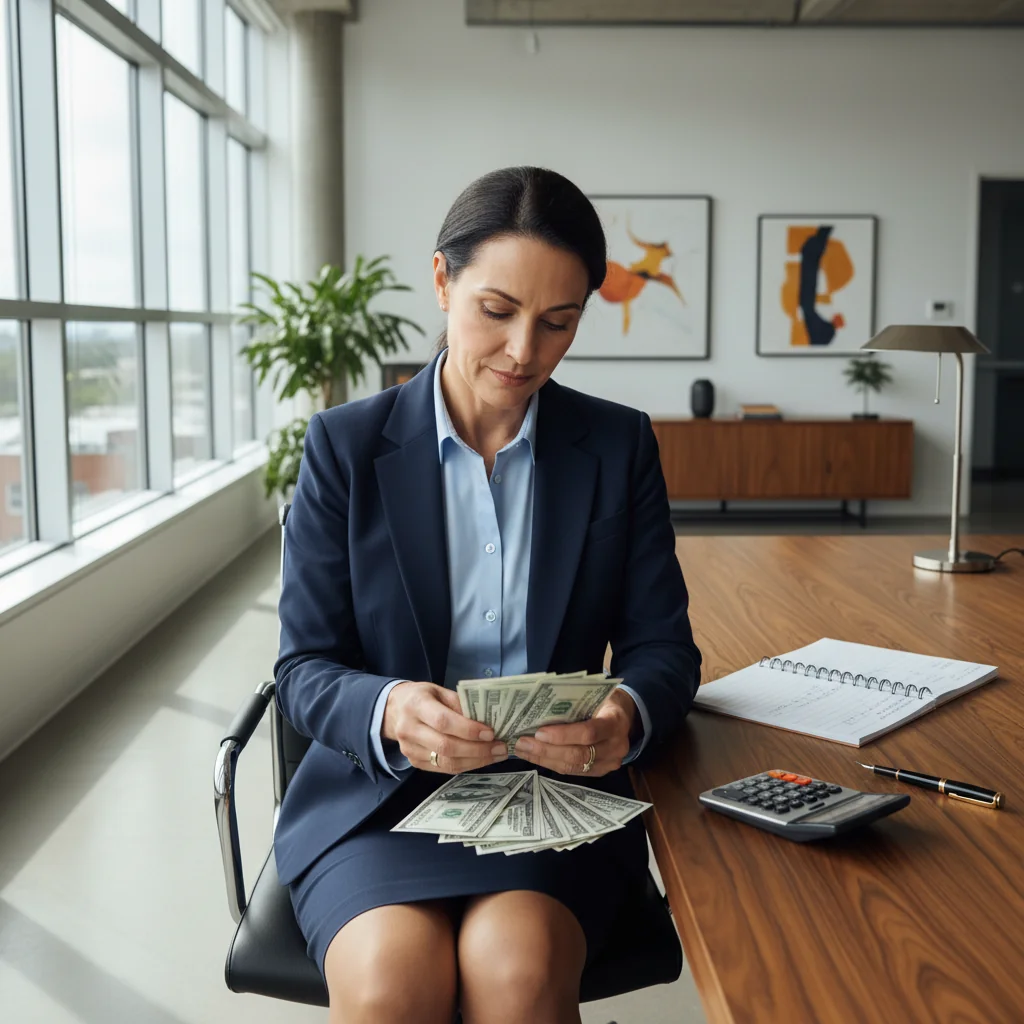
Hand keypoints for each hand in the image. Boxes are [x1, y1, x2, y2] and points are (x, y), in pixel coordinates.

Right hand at [382, 681, 507, 773]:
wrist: (393, 710)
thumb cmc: (422, 697)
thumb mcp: (439, 691)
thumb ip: (460, 704)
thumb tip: (487, 720)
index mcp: (416, 705)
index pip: (443, 721)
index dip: (468, 729)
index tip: (490, 733)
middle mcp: (409, 729)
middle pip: (446, 746)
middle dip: (477, 750)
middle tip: (500, 747)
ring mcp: (409, 749)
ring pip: (446, 763)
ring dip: (475, 761)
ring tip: (496, 755)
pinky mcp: (414, 762)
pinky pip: (443, 769)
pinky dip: (465, 765)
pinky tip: (480, 759)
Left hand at [513, 690, 635, 777]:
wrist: (624, 716)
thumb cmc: (603, 701)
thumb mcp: (594, 696)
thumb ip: (573, 704)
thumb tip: (538, 710)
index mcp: (615, 722)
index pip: (589, 733)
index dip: (563, 735)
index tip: (539, 733)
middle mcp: (616, 746)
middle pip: (579, 754)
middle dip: (547, 750)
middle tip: (522, 743)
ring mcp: (610, 763)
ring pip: (573, 767)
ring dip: (545, 759)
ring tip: (523, 750)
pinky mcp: (600, 772)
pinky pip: (573, 771)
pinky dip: (552, 763)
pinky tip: (535, 756)